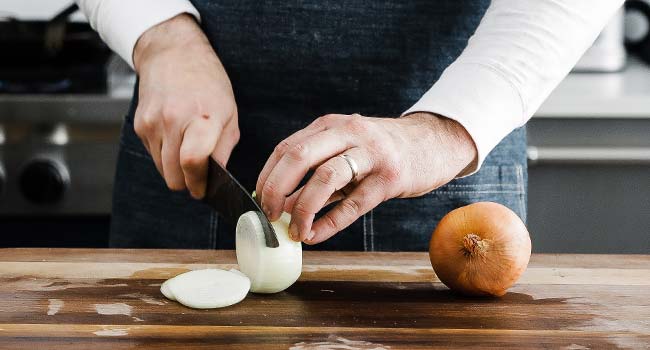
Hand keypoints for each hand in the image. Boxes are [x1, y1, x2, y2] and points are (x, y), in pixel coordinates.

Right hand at [133, 14, 238, 198]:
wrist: (173, 54)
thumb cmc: (208, 82)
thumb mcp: (229, 113)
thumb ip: (224, 149)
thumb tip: (217, 178)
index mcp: (202, 117)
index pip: (193, 162)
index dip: (198, 183)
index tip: (203, 190)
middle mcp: (173, 120)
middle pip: (174, 176)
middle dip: (187, 182)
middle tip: (199, 175)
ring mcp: (153, 123)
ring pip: (162, 170)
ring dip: (176, 170)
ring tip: (188, 151)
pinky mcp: (140, 125)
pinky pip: (153, 155)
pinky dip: (165, 155)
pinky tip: (175, 137)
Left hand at [256, 113, 476, 243]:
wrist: (432, 143)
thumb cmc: (380, 151)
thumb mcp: (345, 150)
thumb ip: (315, 173)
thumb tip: (281, 204)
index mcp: (331, 125)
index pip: (286, 147)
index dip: (268, 176)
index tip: (260, 200)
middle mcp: (348, 132)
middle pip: (299, 156)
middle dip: (276, 188)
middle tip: (269, 214)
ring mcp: (371, 154)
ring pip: (325, 178)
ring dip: (303, 209)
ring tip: (294, 231)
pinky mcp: (390, 178)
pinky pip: (353, 204)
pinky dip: (329, 223)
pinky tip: (316, 235)